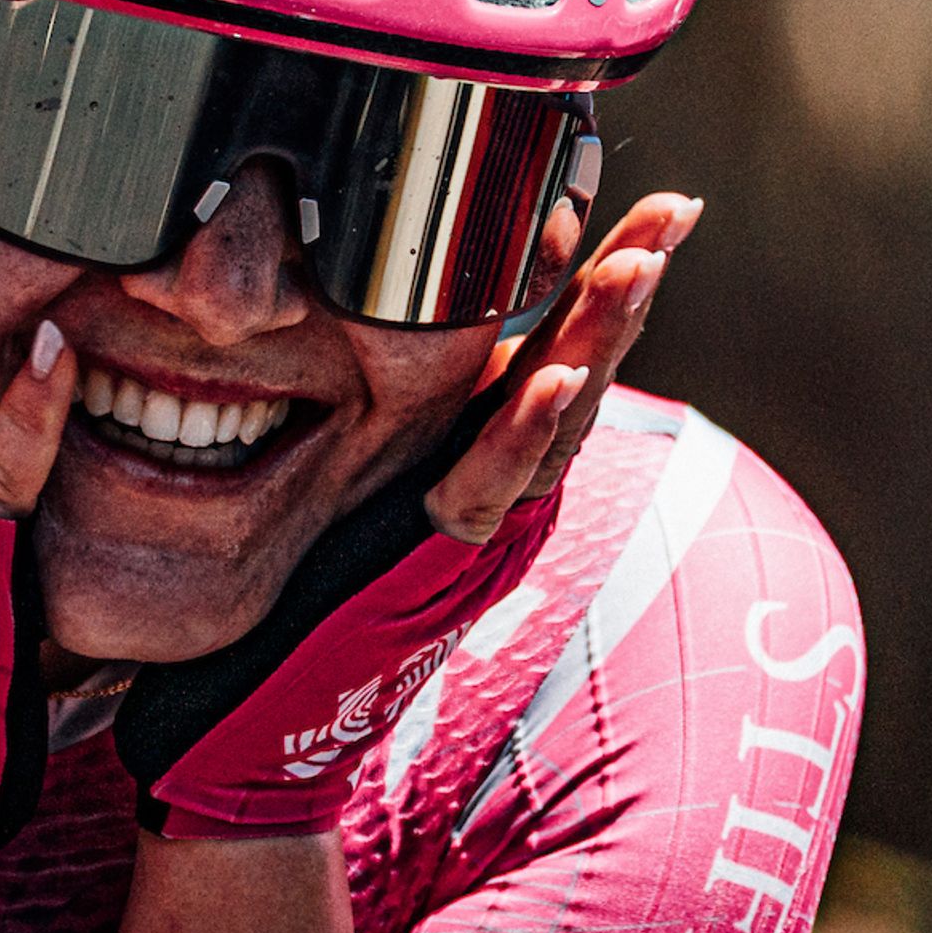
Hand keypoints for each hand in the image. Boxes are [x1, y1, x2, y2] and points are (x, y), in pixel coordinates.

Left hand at [114, 193, 698, 839]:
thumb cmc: (276, 606)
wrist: (255, 733)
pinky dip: (522, 433)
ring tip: (641, 261)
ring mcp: (478, 528)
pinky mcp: (438, 565)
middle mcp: (492, 484)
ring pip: (557, 420)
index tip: (643, 198)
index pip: (553, 343)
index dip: (597, 273)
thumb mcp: (335, 481)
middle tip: (676, 207)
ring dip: (598, 341)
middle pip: (581, 368)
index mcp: (473, 450)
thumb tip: (343, 315)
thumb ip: (362, 413)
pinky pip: (487, 489)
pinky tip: (545, 379)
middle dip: (631, 285)